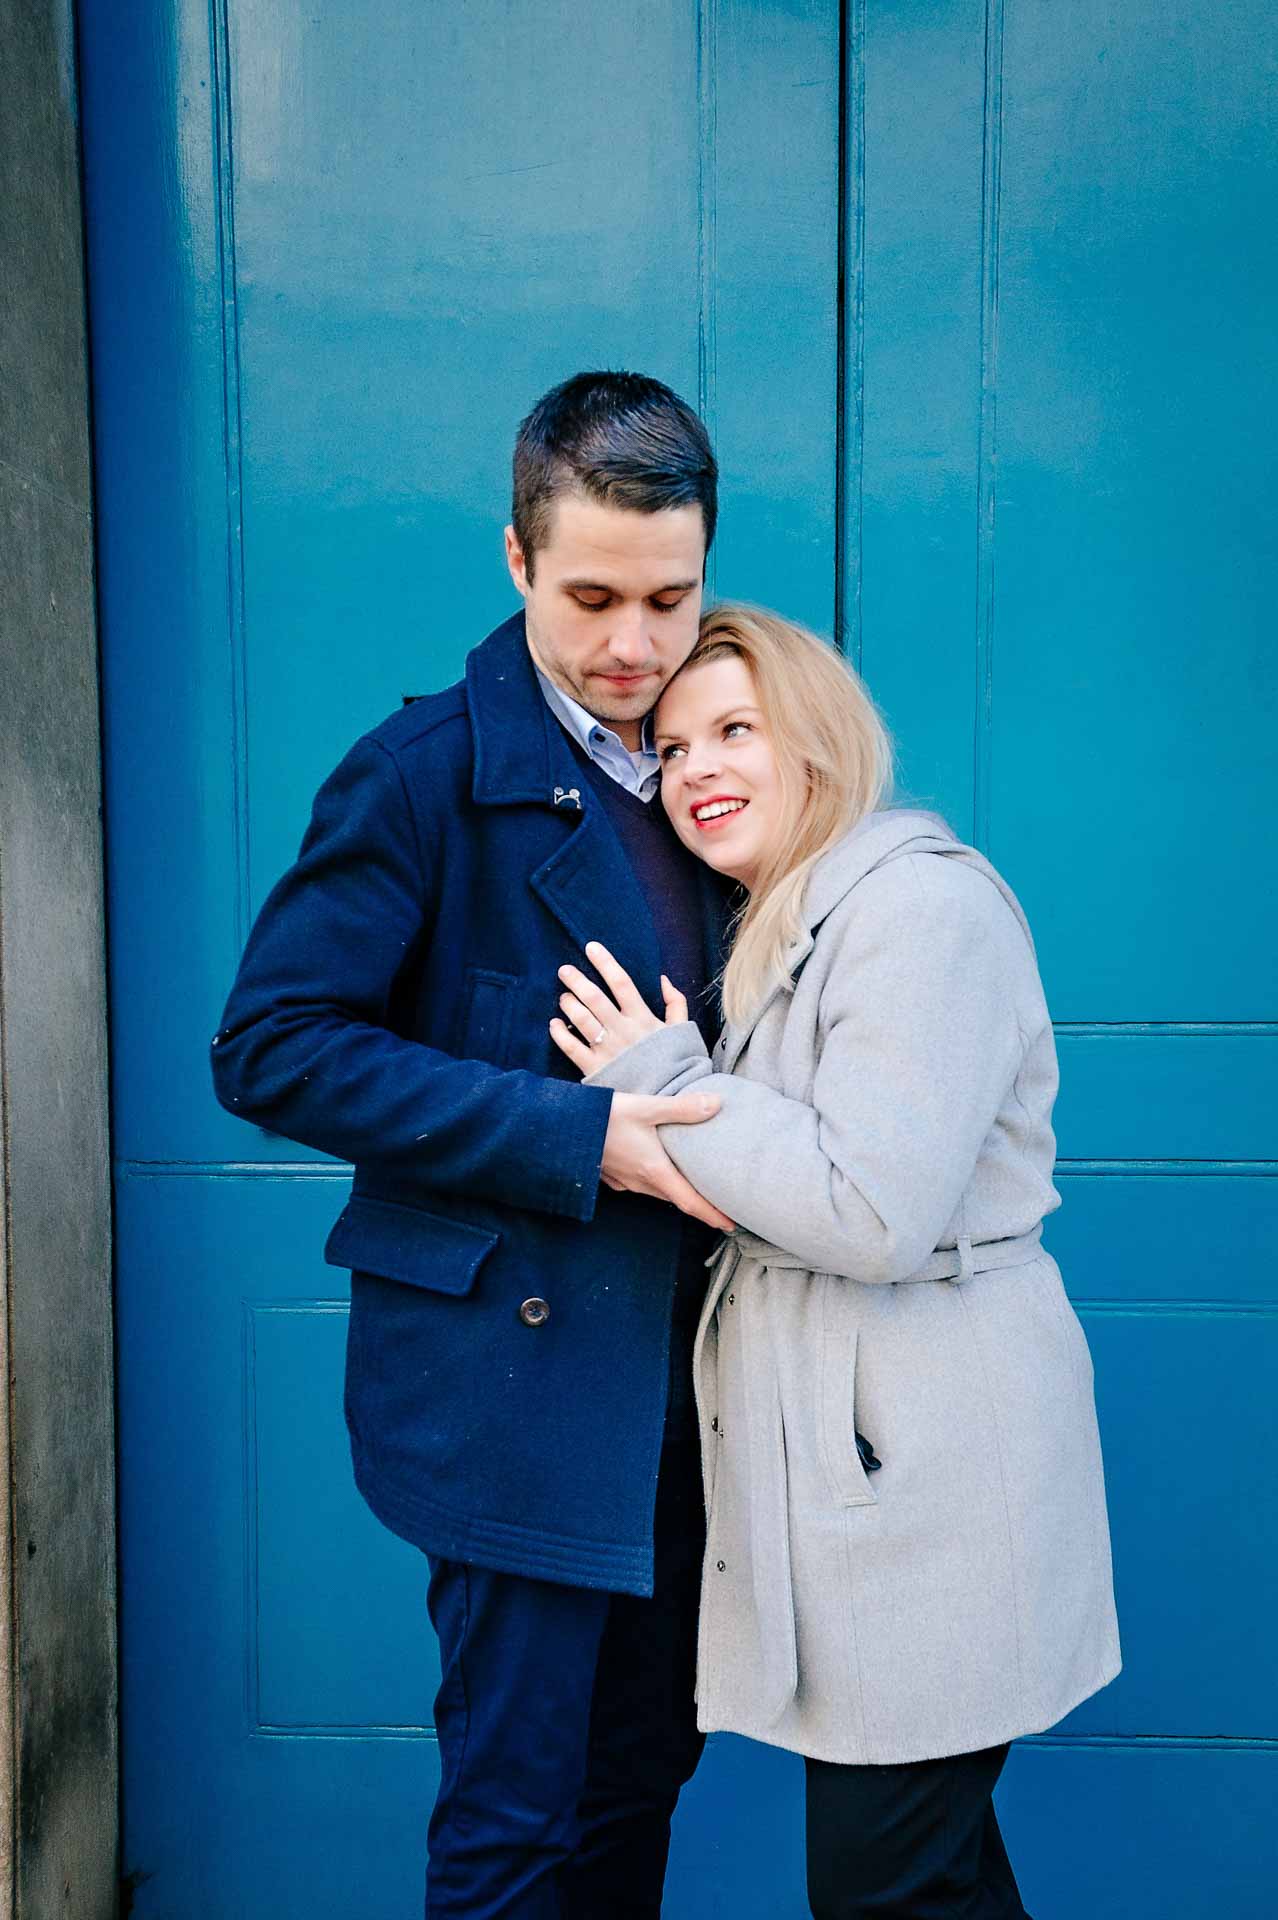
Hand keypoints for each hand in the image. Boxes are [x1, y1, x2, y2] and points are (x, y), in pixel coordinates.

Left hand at [550, 941, 689, 1074]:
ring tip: (563, 997)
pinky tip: (553, 1024)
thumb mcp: (681, 1030)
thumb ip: (676, 1003)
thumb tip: (663, 979)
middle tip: (564, 969)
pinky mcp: (595, 1070)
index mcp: (642, 1018)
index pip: (621, 982)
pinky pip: (571, 1048)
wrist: (670, 1099)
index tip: (591, 947)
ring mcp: (607, 1050)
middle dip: (577, 980)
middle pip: (595, 998)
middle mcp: (622, 1031)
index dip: (605, 963)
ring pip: (581, 1020)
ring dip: (568, 1004)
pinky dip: (559, 1034)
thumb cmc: (675, 1064)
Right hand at [600, 1092, 733, 1230]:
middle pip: (676, 1198)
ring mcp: (623, 1181)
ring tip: (692, 1183)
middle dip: (698, 1203)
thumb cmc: (601, 1117)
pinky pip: (638, 1184)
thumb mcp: (645, 1106)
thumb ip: (682, 1107)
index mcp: (654, 1170)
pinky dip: (654, 1180)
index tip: (732, 1226)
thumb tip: (718, 1104)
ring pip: (657, 1191)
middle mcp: (640, 1181)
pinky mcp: (610, 1175)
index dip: (713, 1215)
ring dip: (676, 1190)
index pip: (690, 1202)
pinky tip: (655, 1166)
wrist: (557, 1128)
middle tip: (719, 1202)